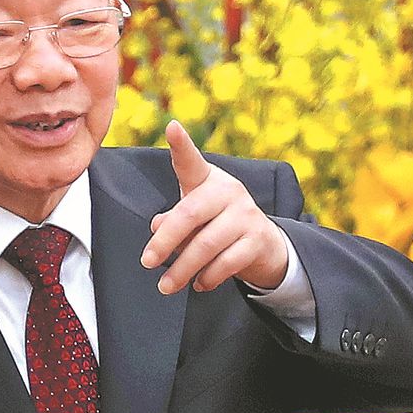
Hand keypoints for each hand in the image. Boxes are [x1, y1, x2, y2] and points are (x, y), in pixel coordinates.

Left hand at [141, 121, 288, 295]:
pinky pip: (226, 263)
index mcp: (208, 181)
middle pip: (189, 214)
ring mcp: (246, 215)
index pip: (191, 161)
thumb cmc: (218, 226)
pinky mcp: (258, 240)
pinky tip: (198, 284)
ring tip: (166, 286)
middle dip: (165, 242)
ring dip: (182, 269)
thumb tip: (157, 227)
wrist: (265, 245)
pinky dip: (207, 277)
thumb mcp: (195, 218)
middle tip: (147, 262)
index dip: (181, 144)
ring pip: (207, 244)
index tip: (172, 127)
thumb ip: (173, 220)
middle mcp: (228, 192)